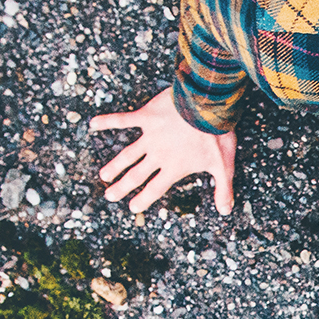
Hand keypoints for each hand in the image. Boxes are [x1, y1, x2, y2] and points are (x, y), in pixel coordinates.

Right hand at [90, 87, 236, 214]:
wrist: (208, 106)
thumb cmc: (217, 135)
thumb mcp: (224, 166)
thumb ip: (223, 190)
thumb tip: (225, 211)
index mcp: (175, 167)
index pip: (156, 188)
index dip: (144, 199)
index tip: (133, 207)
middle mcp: (159, 155)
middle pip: (137, 175)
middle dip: (123, 187)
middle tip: (110, 195)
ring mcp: (150, 136)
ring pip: (128, 154)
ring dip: (115, 165)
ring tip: (104, 175)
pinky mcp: (146, 117)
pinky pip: (123, 120)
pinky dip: (107, 122)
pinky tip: (93, 124)